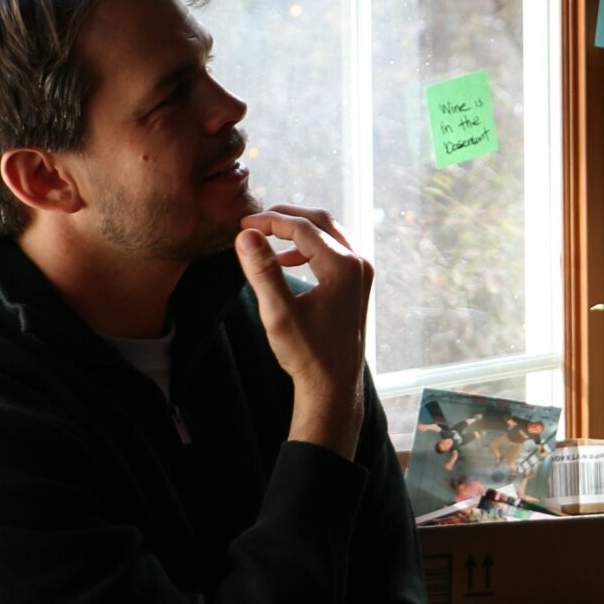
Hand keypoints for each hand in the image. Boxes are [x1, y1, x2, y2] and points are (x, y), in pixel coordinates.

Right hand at [236, 205, 372, 455]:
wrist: (334, 386)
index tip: (242, 224)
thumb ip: (262, 272)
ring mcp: (362, 273)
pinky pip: (333, 250)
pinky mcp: (358, 283)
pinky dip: (309, 246)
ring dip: (298, 230)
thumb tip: (246, 234)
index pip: (301, 228)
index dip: (269, 221)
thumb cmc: (307, 354)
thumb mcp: (278, 314)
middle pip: (320, 222)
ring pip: (329, 233)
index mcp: (343, 267)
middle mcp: (358, 263)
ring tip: (266, 236)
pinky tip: (287, 260)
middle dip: (285, 217)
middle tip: (253, 221)